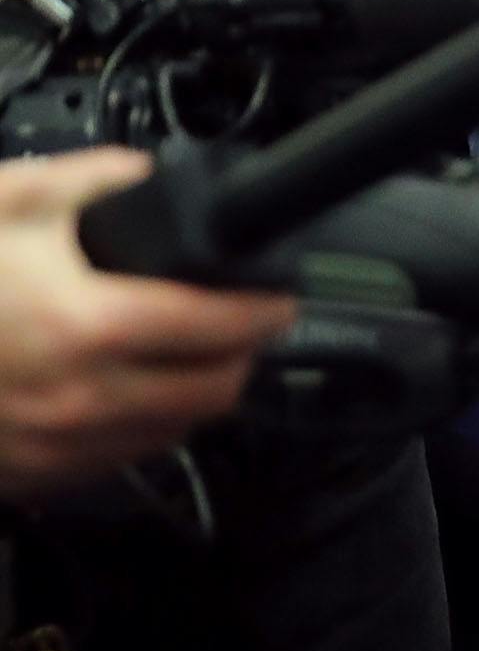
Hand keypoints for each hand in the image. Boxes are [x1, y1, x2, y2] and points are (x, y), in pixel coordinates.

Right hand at [0, 148, 298, 497]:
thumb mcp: (11, 201)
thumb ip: (96, 181)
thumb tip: (149, 175)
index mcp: (87, 324)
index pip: (221, 326)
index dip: (265, 305)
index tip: (279, 291)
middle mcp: (80, 397)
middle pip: (214, 390)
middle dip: (241, 352)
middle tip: (244, 320)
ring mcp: (55, 445)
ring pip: (175, 432)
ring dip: (199, 393)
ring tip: (195, 352)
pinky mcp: (31, 475)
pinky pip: (120, 461)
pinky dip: (143, 427)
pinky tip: (133, 391)